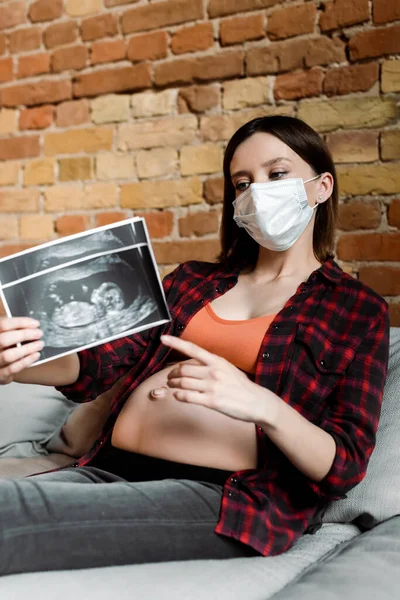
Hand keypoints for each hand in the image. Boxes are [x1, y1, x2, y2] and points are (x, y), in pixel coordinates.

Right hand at [0, 317, 43, 383]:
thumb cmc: (3, 347)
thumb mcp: (5, 335)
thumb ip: (13, 330)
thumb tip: (31, 325)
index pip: (3, 325)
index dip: (21, 322)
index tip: (35, 323)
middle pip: (4, 339)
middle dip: (25, 335)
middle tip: (39, 333)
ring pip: (8, 355)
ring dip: (27, 349)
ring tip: (40, 344)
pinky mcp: (0, 375)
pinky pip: (13, 369)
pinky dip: (26, 361)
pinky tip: (36, 355)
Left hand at [160, 335, 279, 424]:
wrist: (257, 402)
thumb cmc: (241, 386)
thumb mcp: (228, 368)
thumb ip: (211, 365)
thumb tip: (194, 364)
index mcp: (217, 361)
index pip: (193, 348)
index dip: (176, 343)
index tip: (163, 338)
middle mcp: (213, 372)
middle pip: (182, 369)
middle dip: (172, 374)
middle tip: (170, 377)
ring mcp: (212, 387)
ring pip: (182, 383)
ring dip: (173, 385)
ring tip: (172, 386)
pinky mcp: (211, 401)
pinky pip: (187, 396)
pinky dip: (179, 395)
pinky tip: (178, 395)